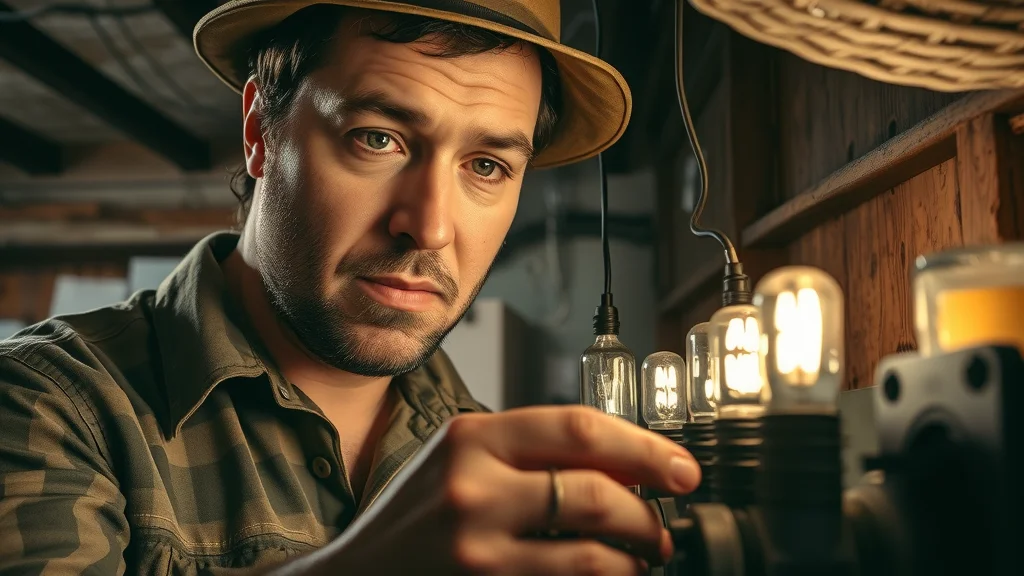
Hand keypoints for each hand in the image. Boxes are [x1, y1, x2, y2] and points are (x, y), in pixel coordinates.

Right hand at [327, 405, 701, 574]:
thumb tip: (622, 461)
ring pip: (593, 556)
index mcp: (471, 437)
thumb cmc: (413, 517)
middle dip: (649, 514)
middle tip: (665, 524)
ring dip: (634, 560)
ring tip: (641, 558)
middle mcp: (472, 488)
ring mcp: (477, 548)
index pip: (579, 427)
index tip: (681, 468)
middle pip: (596, 493)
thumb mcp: (458, 460)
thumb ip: (526, 452)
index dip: (645, 448)